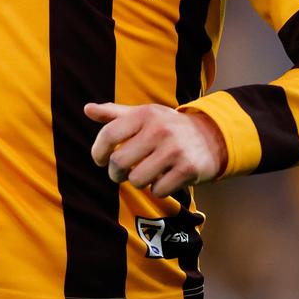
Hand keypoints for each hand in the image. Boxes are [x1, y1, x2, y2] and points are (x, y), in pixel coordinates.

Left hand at [84, 102, 227, 197]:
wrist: (211, 136)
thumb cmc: (167, 127)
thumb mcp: (143, 115)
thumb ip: (114, 114)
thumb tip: (86, 109)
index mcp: (144, 114)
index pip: (109, 134)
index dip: (98, 151)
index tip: (100, 160)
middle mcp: (159, 129)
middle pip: (119, 162)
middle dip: (116, 173)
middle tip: (121, 173)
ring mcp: (174, 149)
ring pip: (137, 180)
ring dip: (138, 181)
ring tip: (146, 173)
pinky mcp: (188, 169)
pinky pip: (158, 190)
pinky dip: (158, 188)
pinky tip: (165, 177)